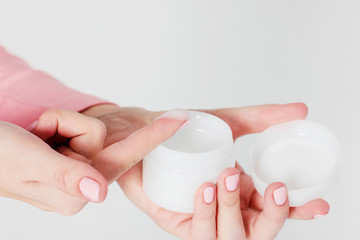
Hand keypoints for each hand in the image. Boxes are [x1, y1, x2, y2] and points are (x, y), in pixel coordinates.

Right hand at [25, 108, 186, 214]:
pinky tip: (39, 137)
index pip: (124, 158)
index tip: (179, 118)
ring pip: (89, 129)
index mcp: (78, 192)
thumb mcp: (28, 164)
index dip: (154, 136)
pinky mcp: (71, 156)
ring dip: (58, 124)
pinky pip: (76, 127)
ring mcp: (78, 169)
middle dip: (68, 126)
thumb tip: (100, 192)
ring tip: (36, 137)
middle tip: (40, 135)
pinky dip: (55, 124)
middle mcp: (83, 184)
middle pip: (100, 137)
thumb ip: (66, 176)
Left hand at [82, 103, 329, 238]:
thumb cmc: (184, 131)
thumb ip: (261, 117)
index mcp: (242, 191)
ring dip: (234, 208)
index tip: (318, 204)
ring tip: (227, 177)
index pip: (276, 209)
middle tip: (275, 188)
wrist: (143, 132)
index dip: (299, 211)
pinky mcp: (178, 222)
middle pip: (258, 230)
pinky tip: (204, 188)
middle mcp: (225, 208)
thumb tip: (301, 110)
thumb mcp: (227, 122)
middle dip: (272, 215)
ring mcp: (203, 218)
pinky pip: (196, 232)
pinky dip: (204, 213)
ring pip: (229, 235)